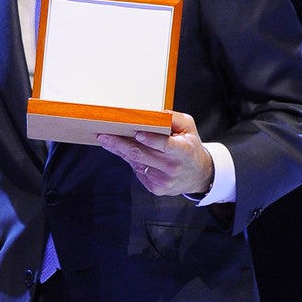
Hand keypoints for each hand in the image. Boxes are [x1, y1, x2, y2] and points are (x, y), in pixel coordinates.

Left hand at [96, 110, 213, 196]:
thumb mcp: (189, 128)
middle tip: (104, 136)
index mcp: (183, 151)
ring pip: (136, 163)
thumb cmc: (190, 147)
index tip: (137, 133)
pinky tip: (123, 151)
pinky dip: (131, 160)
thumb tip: (154, 113)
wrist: (198, 176)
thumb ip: (174, 119)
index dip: (150, 139)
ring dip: (120, 151)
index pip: (165, 145)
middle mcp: (172, 167)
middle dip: (120, 144)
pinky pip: (138, 171)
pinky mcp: (155, 188)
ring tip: (106, 140)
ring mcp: (163, 180)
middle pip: (142, 154)